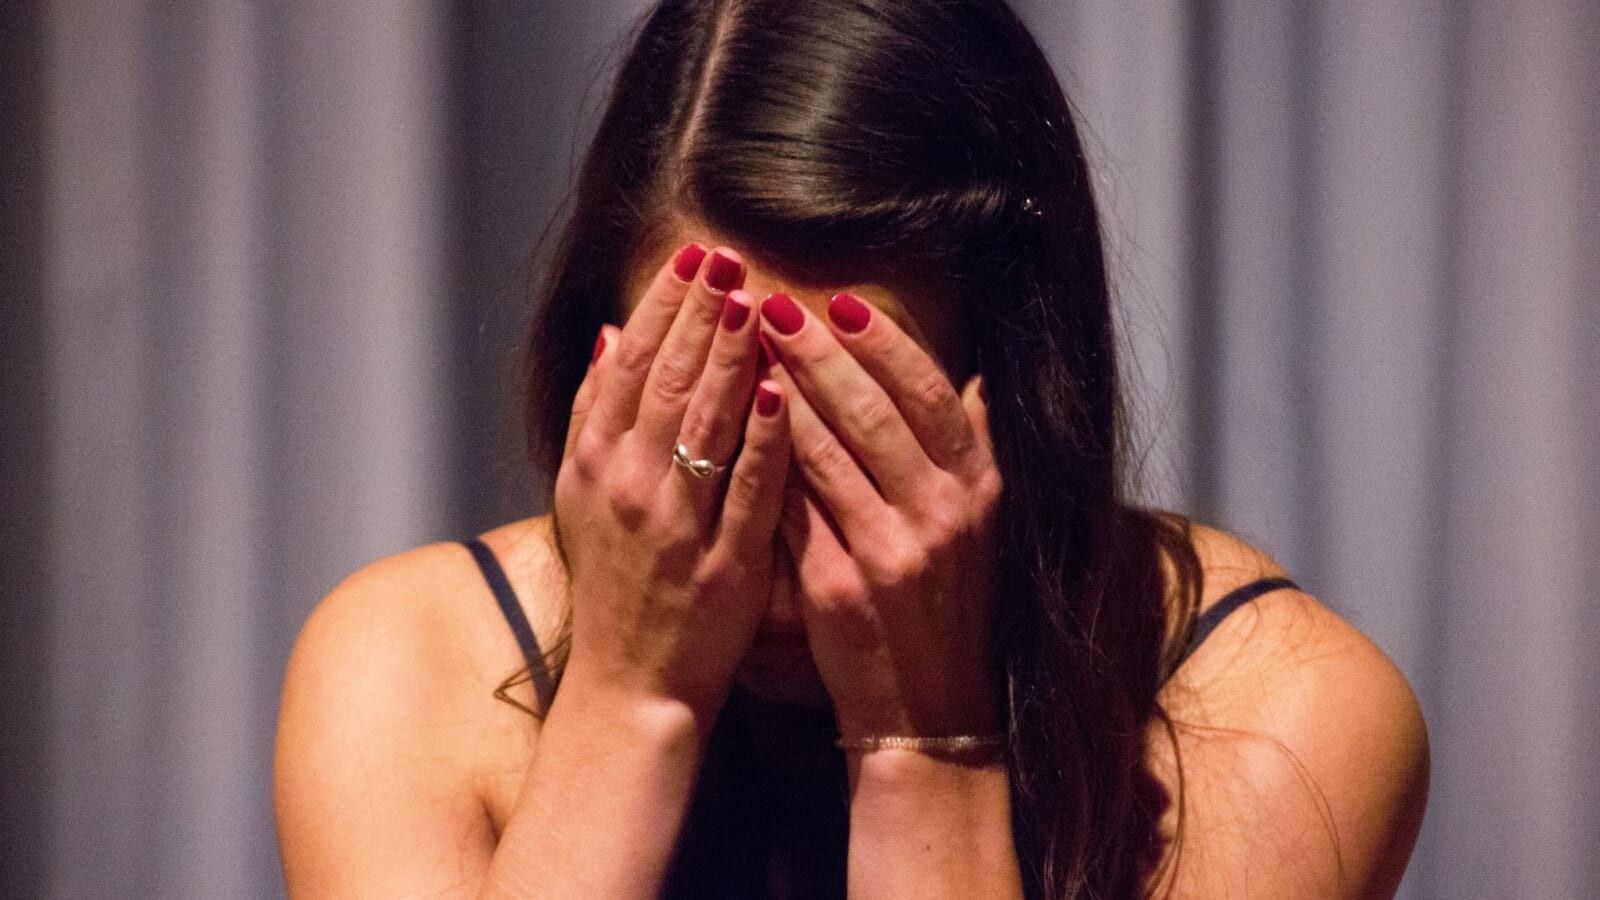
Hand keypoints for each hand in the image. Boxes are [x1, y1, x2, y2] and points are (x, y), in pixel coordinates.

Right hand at [554, 243, 790, 723]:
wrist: (630, 682)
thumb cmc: (613, 583)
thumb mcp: (581, 495)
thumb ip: (594, 413)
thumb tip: (604, 334)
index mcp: (594, 462)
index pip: (630, 365)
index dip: (662, 306)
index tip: (694, 257)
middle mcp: (628, 485)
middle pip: (666, 382)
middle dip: (700, 314)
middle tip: (730, 257)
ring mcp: (675, 523)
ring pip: (703, 425)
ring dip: (728, 359)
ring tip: (755, 301)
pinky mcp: (722, 562)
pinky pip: (745, 490)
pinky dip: (760, 440)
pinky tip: (779, 392)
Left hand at [757, 291, 1002, 739]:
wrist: (928, 709)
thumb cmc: (946, 605)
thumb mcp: (981, 526)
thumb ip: (973, 450)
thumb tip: (977, 378)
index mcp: (976, 489)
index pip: (930, 394)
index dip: (884, 343)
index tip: (840, 302)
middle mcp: (941, 515)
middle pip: (873, 411)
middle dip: (818, 352)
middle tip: (771, 306)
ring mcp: (890, 552)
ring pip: (826, 453)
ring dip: (779, 394)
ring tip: (740, 349)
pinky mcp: (840, 587)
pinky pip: (792, 508)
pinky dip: (763, 462)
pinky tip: (731, 427)